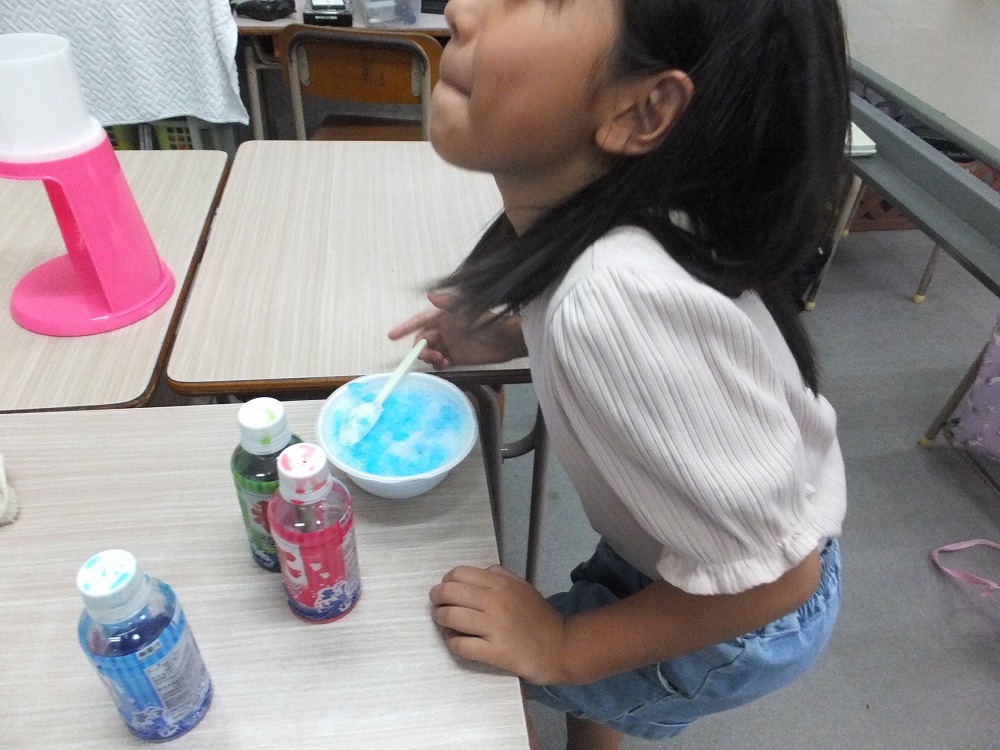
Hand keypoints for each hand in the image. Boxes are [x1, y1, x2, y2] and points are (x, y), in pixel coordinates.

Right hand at [388, 291, 526, 369]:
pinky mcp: (459, 358)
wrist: (508, 339)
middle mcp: (445, 330)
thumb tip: (430, 295)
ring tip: (438, 359)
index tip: (391, 335)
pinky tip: (443, 364)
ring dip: (429, 356)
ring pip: (431, 352)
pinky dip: (439, 364)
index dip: (405, 327)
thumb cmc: (487, 320)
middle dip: (420, 347)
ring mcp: (451, 344)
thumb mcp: (466, 310)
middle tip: (428, 354)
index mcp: (444, 316)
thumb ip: (448, 304)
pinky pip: (442, 362)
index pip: (420, 321)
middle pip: (423, 339)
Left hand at [429, 565, 568, 684]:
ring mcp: (493, 627)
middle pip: (450, 592)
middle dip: (437, 598)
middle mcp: (494, 601)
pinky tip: (456, 640)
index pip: (459, 574)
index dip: (446, 581)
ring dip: (441, 619)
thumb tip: (477, 572)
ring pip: (450, 617)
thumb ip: (500, 575)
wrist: (559, 646)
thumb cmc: (538, 616)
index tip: (447, 589)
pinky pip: (460, 644)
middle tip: (438, 605)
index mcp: (500, 584)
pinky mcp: (494, 651)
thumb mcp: (522, 586)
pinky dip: (452, 641)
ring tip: (444, 623)